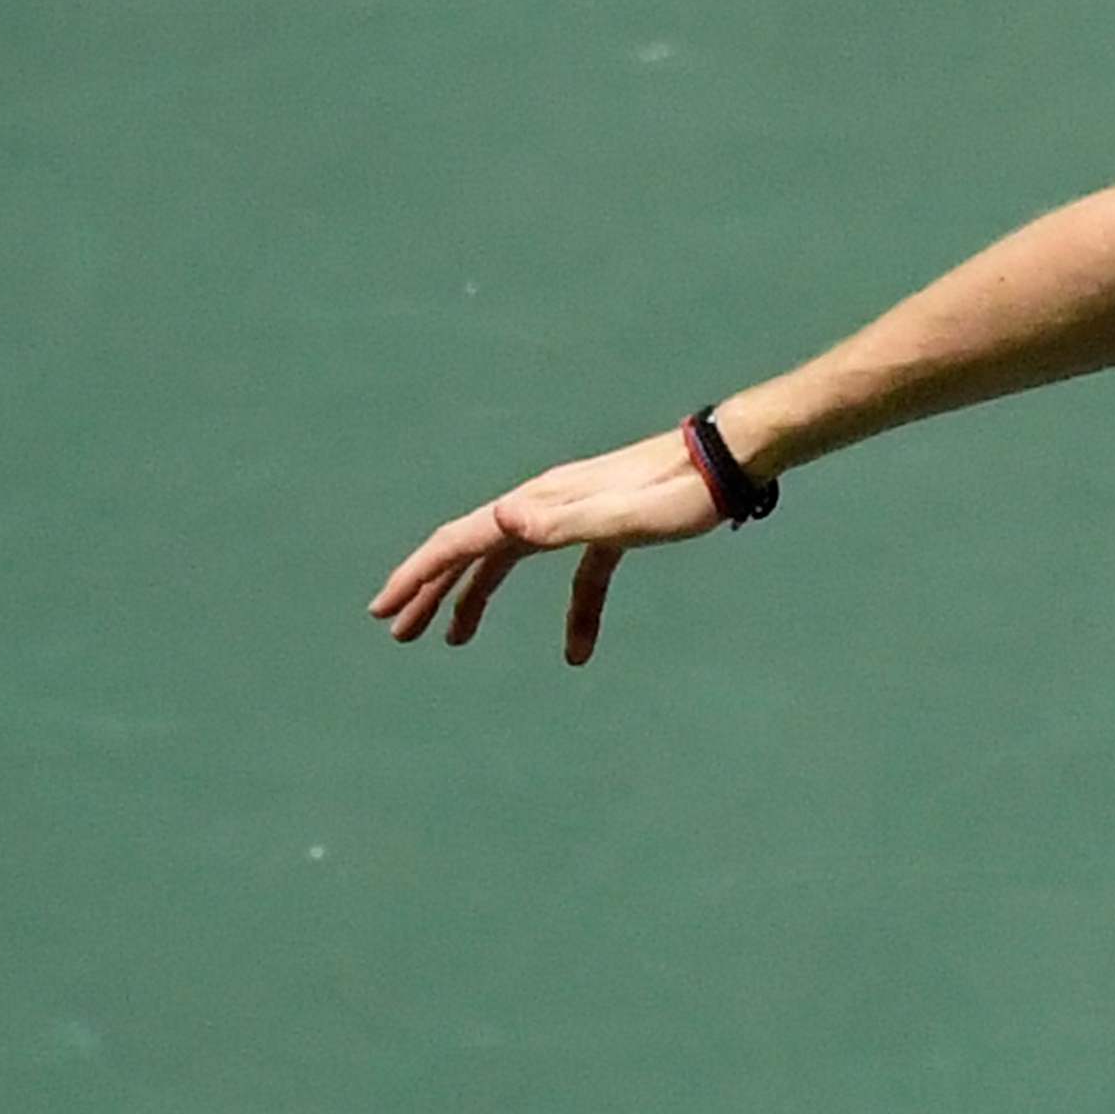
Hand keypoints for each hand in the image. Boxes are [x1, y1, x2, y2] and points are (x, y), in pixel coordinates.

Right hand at [371, 429, 737, 663]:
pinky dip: (572, 613)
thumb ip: (563, 520)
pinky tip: (577, 651)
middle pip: (472, 552)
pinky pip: (577, 576)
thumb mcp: (622, 515)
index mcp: (538, 505)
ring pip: (512, 562)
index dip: (418, 577)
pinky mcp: (611, 529)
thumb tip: (500, 520)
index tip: (385, 610)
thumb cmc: (681, 492)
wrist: (729, 462)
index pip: (460, 542)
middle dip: (431, 592)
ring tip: (454, 639)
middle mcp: (546, 506)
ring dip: (478, 599)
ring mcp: (577, 516)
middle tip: (400, 632)